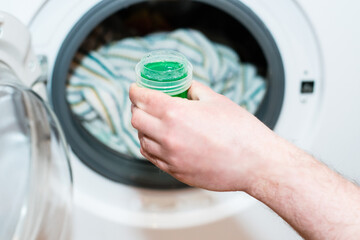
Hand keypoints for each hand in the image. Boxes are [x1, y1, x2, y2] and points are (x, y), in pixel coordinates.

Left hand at [129, 81, 281, 190]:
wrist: (255, 163)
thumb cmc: (241, 131)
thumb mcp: (216, 100)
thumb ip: (195, 91)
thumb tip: (185, 87)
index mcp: (176, 113)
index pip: (142, 99)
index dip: (136, 90)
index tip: (136, 88)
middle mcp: (168, 136)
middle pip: (136, 119)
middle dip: (137, 107)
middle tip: (144, 103)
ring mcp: (170, 157)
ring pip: (141, 140)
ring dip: (143, 128)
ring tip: (152, 122)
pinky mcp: (176, 172)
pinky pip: (152, 158)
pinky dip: (150, 146)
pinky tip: (158, 141)